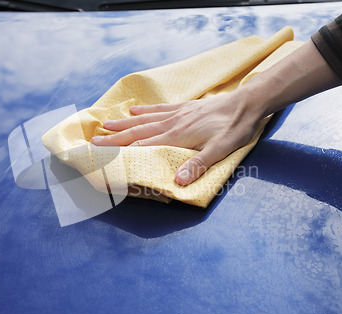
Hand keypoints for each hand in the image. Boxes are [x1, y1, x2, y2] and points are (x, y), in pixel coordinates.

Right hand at [91, 93, 262, 185]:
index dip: (121, 149)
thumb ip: (198, 165)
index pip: (143, 145)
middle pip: (137, 131)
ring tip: (106, 124)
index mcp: (177, 136)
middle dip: (115, 137)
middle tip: (95, 139)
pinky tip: (135, 109)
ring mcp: (177, 113)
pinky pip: (159, 108)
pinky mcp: (184, 107)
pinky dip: (145, 110)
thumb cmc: (234, 128)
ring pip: (144, 119)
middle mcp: (172, 123)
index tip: (101, 152)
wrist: (246, 103)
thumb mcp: (220, 150)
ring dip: (124, 123)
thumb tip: (176, 181)